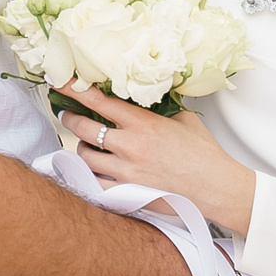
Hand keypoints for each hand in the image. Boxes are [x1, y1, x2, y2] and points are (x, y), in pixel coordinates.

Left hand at [57, 82, 258, 233]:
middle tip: (67, 114)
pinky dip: (91, 173)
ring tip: (85, 143)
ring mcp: (126, 171)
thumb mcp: (184, 119)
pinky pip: (95, 181)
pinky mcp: (127, 192)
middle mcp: (130, 146)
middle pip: (84, 128)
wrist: (216, 187)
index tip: (60, 83)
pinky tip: (95, 168)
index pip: (100, 101)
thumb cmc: (204, 154)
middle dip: (70, 118)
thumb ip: (160, 109)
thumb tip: (145, 97)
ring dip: (81, 147)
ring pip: (85, 155)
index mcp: (143, 123)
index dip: (76, 90)